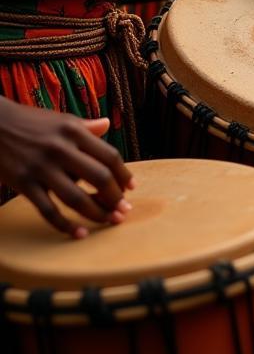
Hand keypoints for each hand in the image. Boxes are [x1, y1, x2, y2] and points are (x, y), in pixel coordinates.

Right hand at [0, 101, 133, 238]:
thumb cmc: (31, 122)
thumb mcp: (61, 120)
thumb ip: (86, 126)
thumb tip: (108, 125)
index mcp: (75, 131)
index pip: (109, 156)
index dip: (124, 174)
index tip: (131, 188)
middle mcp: (61, 148)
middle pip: (99, 177)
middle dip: (115, 197)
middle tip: (123, 211)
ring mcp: (41, 167)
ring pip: (76, 198)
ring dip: (96, 213)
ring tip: (109, 221)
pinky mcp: (23, 183)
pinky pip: (48, 210)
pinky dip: (65, 225)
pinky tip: (80, 234)